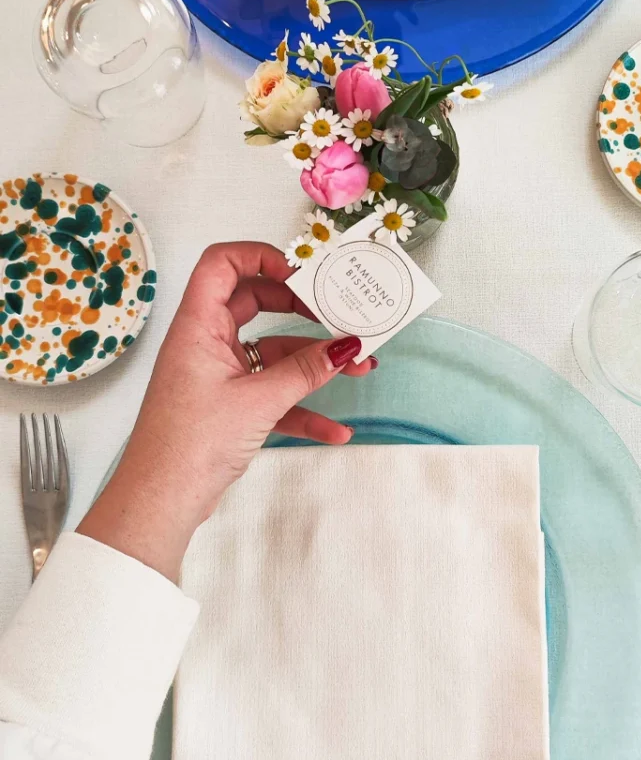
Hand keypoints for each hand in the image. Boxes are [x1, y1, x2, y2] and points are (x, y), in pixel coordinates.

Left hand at [78, 242, 375, 579]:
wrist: (162, 502)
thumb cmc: (188, 446)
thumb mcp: (257, 402)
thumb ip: (305, 372)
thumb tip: (346, 347)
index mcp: (198, 327)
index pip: (222, 265)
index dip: (261, 257)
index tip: (304, 273)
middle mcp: (206, 344)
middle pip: (256, 304)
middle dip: (303, 310)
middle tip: (339, 313)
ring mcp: (219, 375)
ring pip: (272, 353)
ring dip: (314, 362)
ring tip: (358, 368)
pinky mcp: (230, 406)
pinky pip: (273, 394)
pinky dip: (303, 407)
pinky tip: (336, 428)